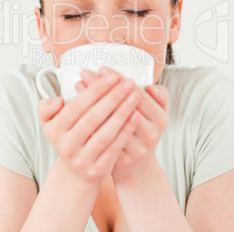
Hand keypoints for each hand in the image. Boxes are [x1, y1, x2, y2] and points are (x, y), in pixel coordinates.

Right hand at [37, 71, 140, 183]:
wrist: (75, 172)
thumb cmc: (68, 137)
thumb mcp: (50, 123)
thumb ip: (47, 107)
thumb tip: (58, 100)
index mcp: (54, 130)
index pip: (77, 105)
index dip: (96, 89)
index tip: (112, 77)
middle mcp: (66, 146)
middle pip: (93, 118)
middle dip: (113, 97)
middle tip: (128, 83)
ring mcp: (82, 160)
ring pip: (105, 133)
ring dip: (122, 113)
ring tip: (134, 96)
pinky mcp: (98, 170)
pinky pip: (114, 148)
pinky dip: (125, 131)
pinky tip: (135, 116)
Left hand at [77, 67, 168, 182]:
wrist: (138, 167)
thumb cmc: (145, 130)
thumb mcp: (159, 113)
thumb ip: (160, 97)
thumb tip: (151, 86)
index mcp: (160, 119)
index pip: (138, 94)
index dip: (119, 81)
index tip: (102, 69)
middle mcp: (150, 135)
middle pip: (121, 106)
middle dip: (101, 87)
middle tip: (85, 73)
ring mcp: (134, 149)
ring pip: (108, 122)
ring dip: (91, 102)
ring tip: (78, 85)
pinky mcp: (118, 159)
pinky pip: (99, 136)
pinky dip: (87, 120)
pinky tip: (76, 108)